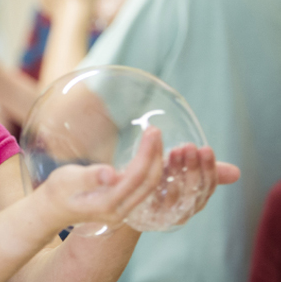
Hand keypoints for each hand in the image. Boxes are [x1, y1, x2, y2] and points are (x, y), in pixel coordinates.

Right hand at [36, 127, 163, 229]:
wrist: (51, 210)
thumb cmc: (57, 191)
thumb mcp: (67, 180)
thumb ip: (89, 177)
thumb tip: (110, 173)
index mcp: (107, 204)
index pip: (136, 177)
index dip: (147, 153)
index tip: (151, 131)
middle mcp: (120, 212)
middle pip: (148, 184)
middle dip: (156, 156)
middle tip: (156, 131)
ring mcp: (123, 212)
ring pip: (149, 187)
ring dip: (155, 163)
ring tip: (155, 140)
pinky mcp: (123, 208)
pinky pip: (143, 189)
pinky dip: (150, 171)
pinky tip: (149, 156)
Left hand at [120, 141, 239, 230]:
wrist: (125, 200)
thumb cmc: (158, 182)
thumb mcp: (181, 174)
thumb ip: (204, 171)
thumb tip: (237, 173)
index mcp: (193, 203)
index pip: (207, 188)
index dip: (209, 169)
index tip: (205, 148)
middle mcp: (180, 213)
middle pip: (193, 191)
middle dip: (192, 167)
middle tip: (187, 146)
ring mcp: (162, 216)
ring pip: (174, 195)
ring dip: (175, 172)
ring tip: (172, 151)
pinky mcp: (143, 215)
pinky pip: (152, 199)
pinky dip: (154, 183)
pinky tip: (154, 165)